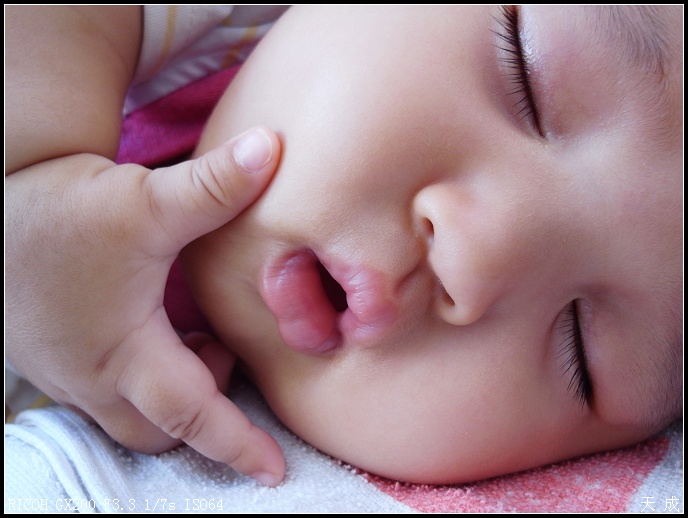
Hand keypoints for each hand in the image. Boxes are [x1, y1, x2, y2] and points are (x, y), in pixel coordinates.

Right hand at [6, 127, 284, 485]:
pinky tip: (150, 334)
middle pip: (160, 431)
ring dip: (171, 396)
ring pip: (130, 417)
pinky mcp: (50, 358)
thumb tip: (271, 149)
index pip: (194, 417)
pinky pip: (103, 397)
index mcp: (124, 354)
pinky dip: (139, 382)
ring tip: (192, 341)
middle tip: (223, 358)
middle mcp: (91, 378)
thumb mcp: (145, 199)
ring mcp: (64, 374)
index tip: (274, 471)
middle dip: (204, 415)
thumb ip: (214, 185)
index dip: (238, 445)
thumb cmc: (60, 210)